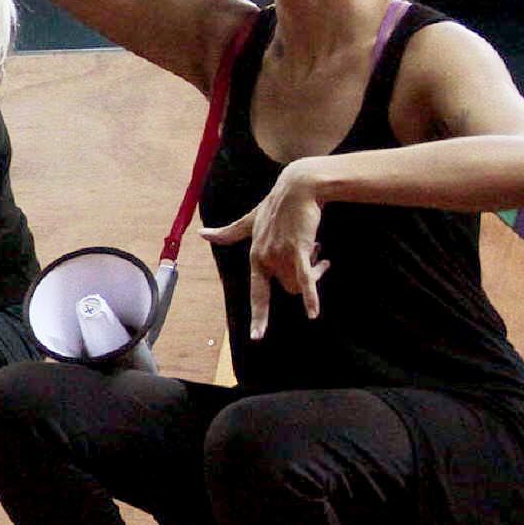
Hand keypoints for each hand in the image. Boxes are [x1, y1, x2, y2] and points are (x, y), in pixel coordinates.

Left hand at [203, 158, 327, 340]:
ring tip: (320, 251)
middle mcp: (265, 259)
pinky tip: (313, 314)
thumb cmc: (276, 205)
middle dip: (304, 280)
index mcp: (255, 257)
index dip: (259, 316)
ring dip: (315, 273)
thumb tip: (202, 234)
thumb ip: (229, 232)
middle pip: (288, 289)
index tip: (257, 336)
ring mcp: (281, 255)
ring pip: (299, 284)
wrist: (297, 188)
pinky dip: (310, 297)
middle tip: (317, 257)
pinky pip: (305, 279)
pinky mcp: (299, 250)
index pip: (257, 293)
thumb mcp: (249, 220)